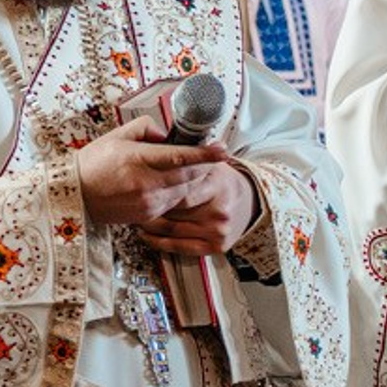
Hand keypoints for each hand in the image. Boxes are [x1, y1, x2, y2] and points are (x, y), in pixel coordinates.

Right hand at [77, 121, 240, 233]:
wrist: (74, 196)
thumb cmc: (93, 163)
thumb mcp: (116, 136)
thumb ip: (145, 129)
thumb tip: (168, 135)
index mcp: (137, 160)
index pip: (179, 157)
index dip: (204, 153)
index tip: (222, 148)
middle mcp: (146, 183)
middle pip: (190, 175)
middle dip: (204, 164)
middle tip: (211, 154)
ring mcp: (149, 202)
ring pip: (186, 190)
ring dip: (193, 178)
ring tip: (190, 167)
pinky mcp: (149, 215)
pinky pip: (175, 202)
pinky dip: (180, 191)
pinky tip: (172, 183)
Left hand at [138, 159, 260, 256]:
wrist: (251, 203)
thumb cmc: (224, 183)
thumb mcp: (211, 165)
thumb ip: (189, 159)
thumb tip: (161, 140)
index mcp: (217, 186)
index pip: (179, 189)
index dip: (157, 188)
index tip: (141, 186)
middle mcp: (219, 210)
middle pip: (172, 210)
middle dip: (150, 205)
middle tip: (134, 200)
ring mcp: (218, 230)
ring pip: (171, 229)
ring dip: (149, 223)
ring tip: (137, 214)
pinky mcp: (215, 246)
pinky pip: (178, 246)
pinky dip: (158, 241)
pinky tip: (147, 233)